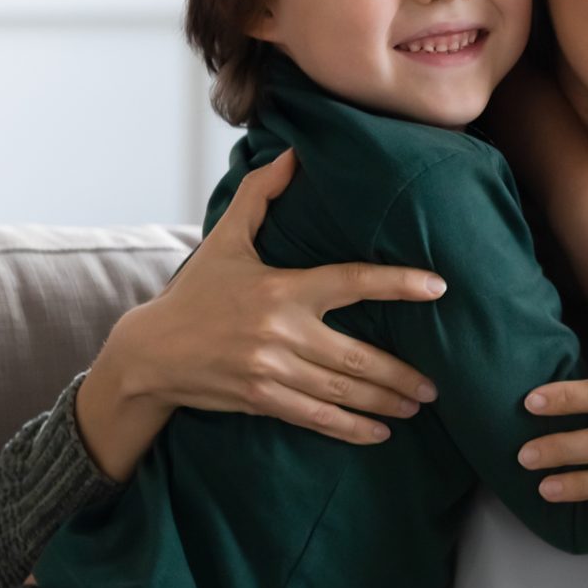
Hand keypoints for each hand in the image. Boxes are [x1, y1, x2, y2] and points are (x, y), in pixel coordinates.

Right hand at [97, 148, 445, 446]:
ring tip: (418, 404)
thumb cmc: (196, 292)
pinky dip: (350, 429)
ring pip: (340, 391)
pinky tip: (380, 433)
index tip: (438, 288)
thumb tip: (293, 153)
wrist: (150, 352)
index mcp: (281, 289)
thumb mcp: (225, 239)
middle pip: (356, 356)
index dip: (397, 284)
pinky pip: (315, 418)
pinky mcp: (262, 399)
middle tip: (437, 383)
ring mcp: (271, 370)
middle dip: (400, 373)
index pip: (351, 282)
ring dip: (384, 402)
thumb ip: (261, 195)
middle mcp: (279, 332)